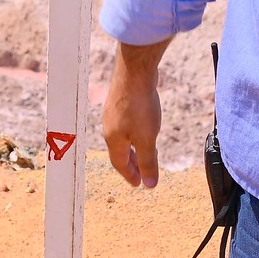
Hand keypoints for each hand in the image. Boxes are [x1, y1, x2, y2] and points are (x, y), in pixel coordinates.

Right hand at [102, 40, 170, 188]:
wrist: (135, 72)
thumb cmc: (139, 107)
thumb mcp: (147, 139)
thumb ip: (148, 162)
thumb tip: (149, 185)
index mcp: (113, 139)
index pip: (119, 164)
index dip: (130, 175)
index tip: (139, 184)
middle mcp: (109, 127)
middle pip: (119, 151)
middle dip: (132, 163)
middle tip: (143, 172)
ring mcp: (113, 112)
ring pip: (122, 136)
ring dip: (133, 147)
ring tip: (145, 151)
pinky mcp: (120, 100)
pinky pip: (125, 123)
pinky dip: (134, 133)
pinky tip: (142, 127)